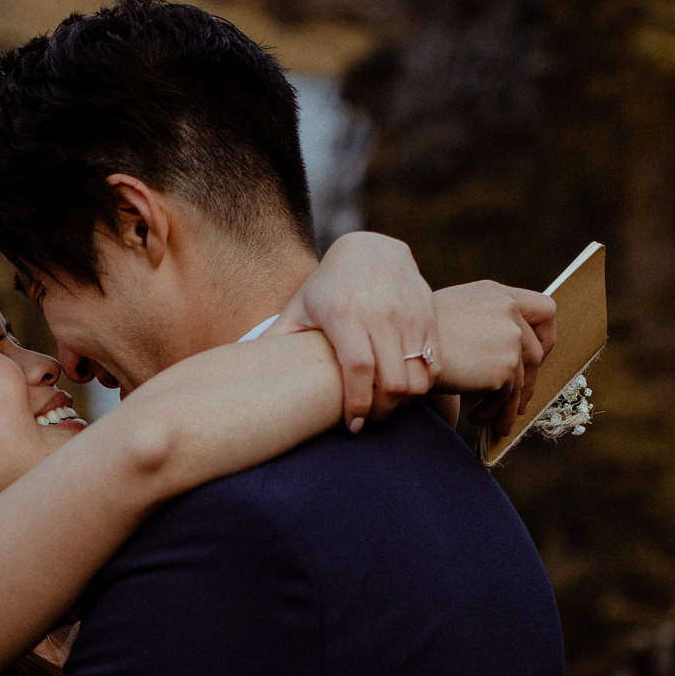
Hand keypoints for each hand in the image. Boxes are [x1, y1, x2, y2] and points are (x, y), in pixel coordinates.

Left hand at [274, 232, 438, 433]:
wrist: (372, 249)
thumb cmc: (328, 286)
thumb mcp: (300, 307)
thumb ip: (276, 337)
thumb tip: (240, 365)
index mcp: (345, 314)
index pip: (358, 370)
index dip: (357, 404)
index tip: (354, 426)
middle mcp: (380, 313)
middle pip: (392, 381)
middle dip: (382, 411)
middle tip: (370, 419)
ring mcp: (408, 313)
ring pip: (417, 376)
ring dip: (404, 400)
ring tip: (387, 403)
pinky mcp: (429, 314)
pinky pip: (434, 363)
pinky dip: (423, 382)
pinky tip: (405, 385)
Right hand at [428, 280, 554, 445]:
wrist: (398, 347)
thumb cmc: (412, 334)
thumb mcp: (452, 312)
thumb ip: (483, 321)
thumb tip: (504, 352)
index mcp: (497, 293)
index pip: (545, 310)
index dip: (545, 337)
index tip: (534, 357)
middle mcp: (508, 309)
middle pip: (537, 351)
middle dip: (528, 381)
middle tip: (517, 400)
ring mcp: (509, 337)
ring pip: (522, 379)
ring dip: (508, 405)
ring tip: (493, 420)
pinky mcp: (504, 366)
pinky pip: (507, 397)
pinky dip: (494, 412)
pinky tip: (474, 417)